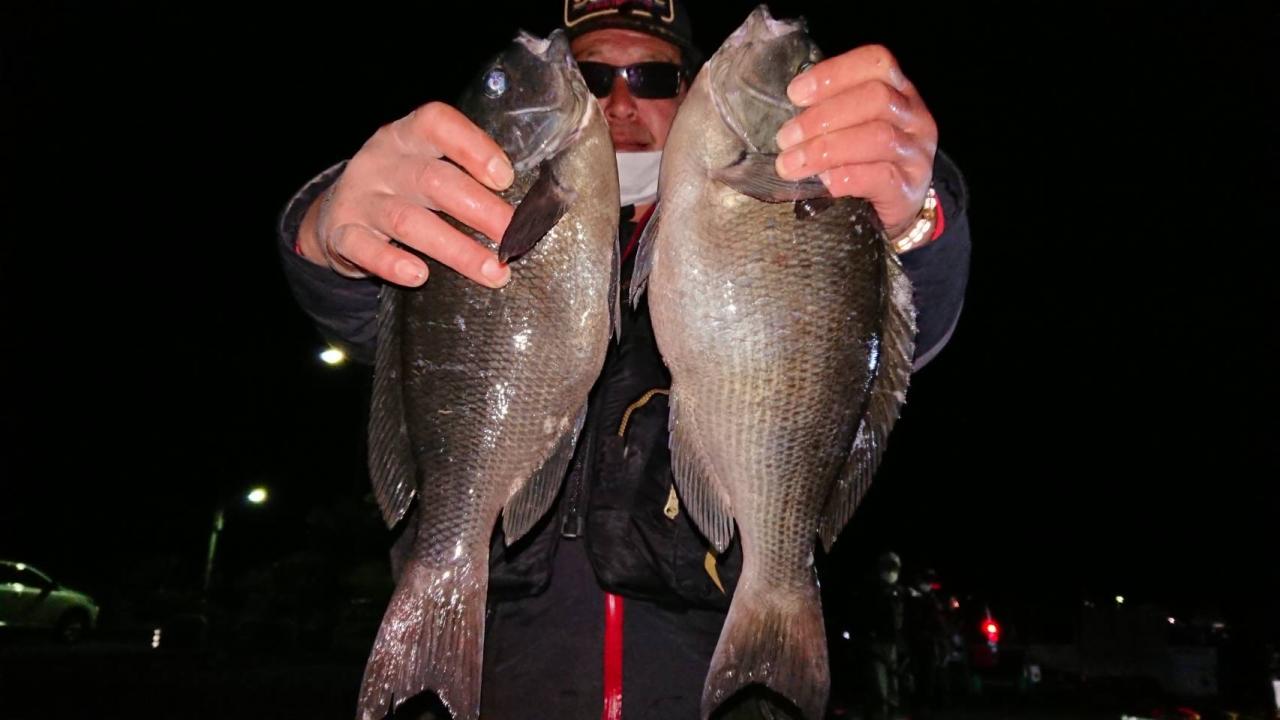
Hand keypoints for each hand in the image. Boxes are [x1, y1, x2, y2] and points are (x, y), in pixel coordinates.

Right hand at [297, 102, 516, 287]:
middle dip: (480, 210)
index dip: (472, 146)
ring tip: (493, 272)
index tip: (505, 177)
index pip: (436, 123)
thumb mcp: (424, 167)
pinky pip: (364, 249)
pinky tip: (419, 276)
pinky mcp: (341, 234)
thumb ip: (463, 176)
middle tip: (513, 237)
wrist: (335, 214)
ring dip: (456, 249)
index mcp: (406, 137)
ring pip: (407, 221)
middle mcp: (382, 162)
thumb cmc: (402, 190)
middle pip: (432, 180)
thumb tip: (527, 209)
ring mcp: (359, 198)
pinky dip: (391, 264)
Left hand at [774, 45, 937, 238]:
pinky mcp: (910, 189)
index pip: (876, 63)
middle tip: (785, 138)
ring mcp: (916, 154)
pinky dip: (846, 177)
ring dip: (826, 149)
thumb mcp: (851, 129)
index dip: (834, 73)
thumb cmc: (862, 165)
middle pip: (876, 98)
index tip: (795, 94)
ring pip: (879, 136)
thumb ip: (829, 113)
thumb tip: (783, 114)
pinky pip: (882, 176)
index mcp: (899, 91)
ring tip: (791, 164)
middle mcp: (914, 117)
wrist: (892, 215)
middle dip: (823, 116)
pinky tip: (823, 182)